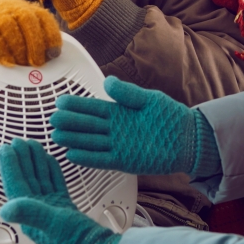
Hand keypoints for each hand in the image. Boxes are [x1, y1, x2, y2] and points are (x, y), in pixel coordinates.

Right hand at [0, 0, 61, 79]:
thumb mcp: (13, 39)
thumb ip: (30, 43)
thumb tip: (50, 58)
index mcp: (20, 9)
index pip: (42, 16)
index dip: (51, 35)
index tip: (54, 54)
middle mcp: (6, 7)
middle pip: (26, 17)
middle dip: (35, 42)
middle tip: (37, 63)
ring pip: (8, 26)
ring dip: (18, 49)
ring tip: (20, 64)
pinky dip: (0, 52)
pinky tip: (6, 63)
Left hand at [0, 138, 118, 243]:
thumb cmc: (75, 242)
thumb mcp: (52, 223)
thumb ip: (30, 212)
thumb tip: (5, 208)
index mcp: (29, 213)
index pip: (16, 184)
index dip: (10, 165)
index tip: (6, 147)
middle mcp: (37, 210)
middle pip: (26, 179)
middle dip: (21, 159)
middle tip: (18, 141)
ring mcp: (51, 208)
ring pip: (40, 179)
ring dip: (35, 162)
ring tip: (32, 145)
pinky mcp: (64, 207)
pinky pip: (55, 184)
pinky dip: (51, 171)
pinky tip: (50, 161)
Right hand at [51, 76, 205, 175]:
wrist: (189, 139)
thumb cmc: (171, 117)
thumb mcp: (149, 99)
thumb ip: (128, 93)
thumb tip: (108, 82)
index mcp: (119, 111)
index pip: (93, 107)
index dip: (77, 105)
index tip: (60, 101)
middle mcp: (115, 129)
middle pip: (88, 125)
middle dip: (70, 122)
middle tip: (53, 119)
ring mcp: (118, 145)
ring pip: (91, 142)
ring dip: (74, 140)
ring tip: (57, 136)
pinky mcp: (125, 160)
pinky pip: (102, 159)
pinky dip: (88, 158)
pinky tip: (73, 155)